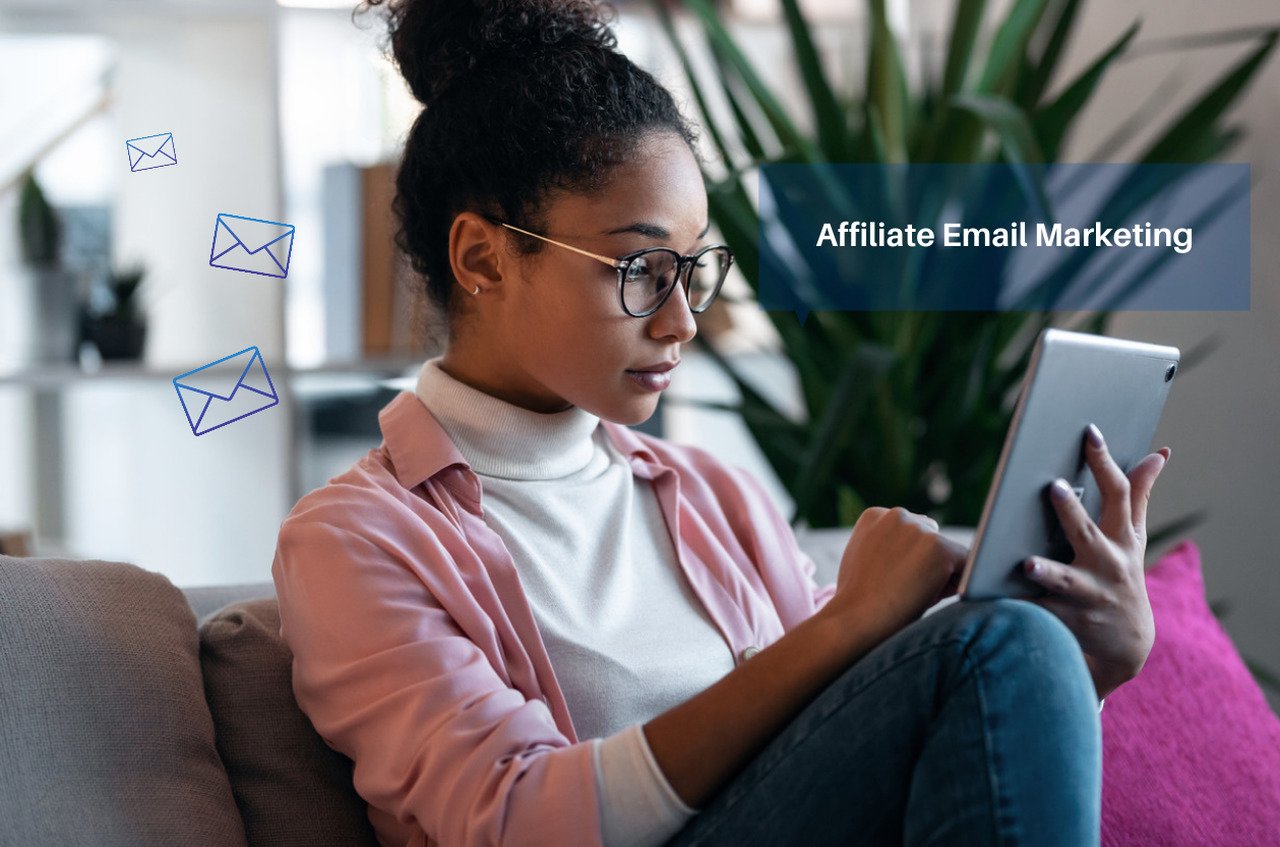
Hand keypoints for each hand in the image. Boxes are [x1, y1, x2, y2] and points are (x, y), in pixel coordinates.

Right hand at [817, 507, 968, 648]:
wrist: (854, 620)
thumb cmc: (856, 601)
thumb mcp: (862, 562)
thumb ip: (886, 548)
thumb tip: (922, 555)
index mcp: (875, 515)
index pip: (909, 533)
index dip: (908, 559)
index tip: (893, 581)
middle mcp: (898, 515)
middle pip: (931, 537)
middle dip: (927, 563)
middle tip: (907, 592)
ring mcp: (920, 530)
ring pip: (948, 553)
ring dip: (941, 575)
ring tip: (916, 597)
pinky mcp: (940, 548)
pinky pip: (967, 564)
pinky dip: (959, 582)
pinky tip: (936, 596)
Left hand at [1022, 424, 1170, 698]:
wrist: (1127, 644)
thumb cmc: (1121, 572)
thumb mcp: (1134, 537)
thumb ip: (1140, 494)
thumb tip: (1159, 452)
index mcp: (1122, 538)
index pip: (1117, 494)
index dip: (1104, 463)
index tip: (1089, 433)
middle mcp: (1108, 565)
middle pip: (1088, 534)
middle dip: (1071, 512)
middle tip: (1053, 487)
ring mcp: (1088, 595)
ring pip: (1064, 582)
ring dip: (1047, 572)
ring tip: (1026, 563)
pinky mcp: (1066, 621)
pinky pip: (1037, 613)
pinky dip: (1017, 607)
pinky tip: (990, 596)